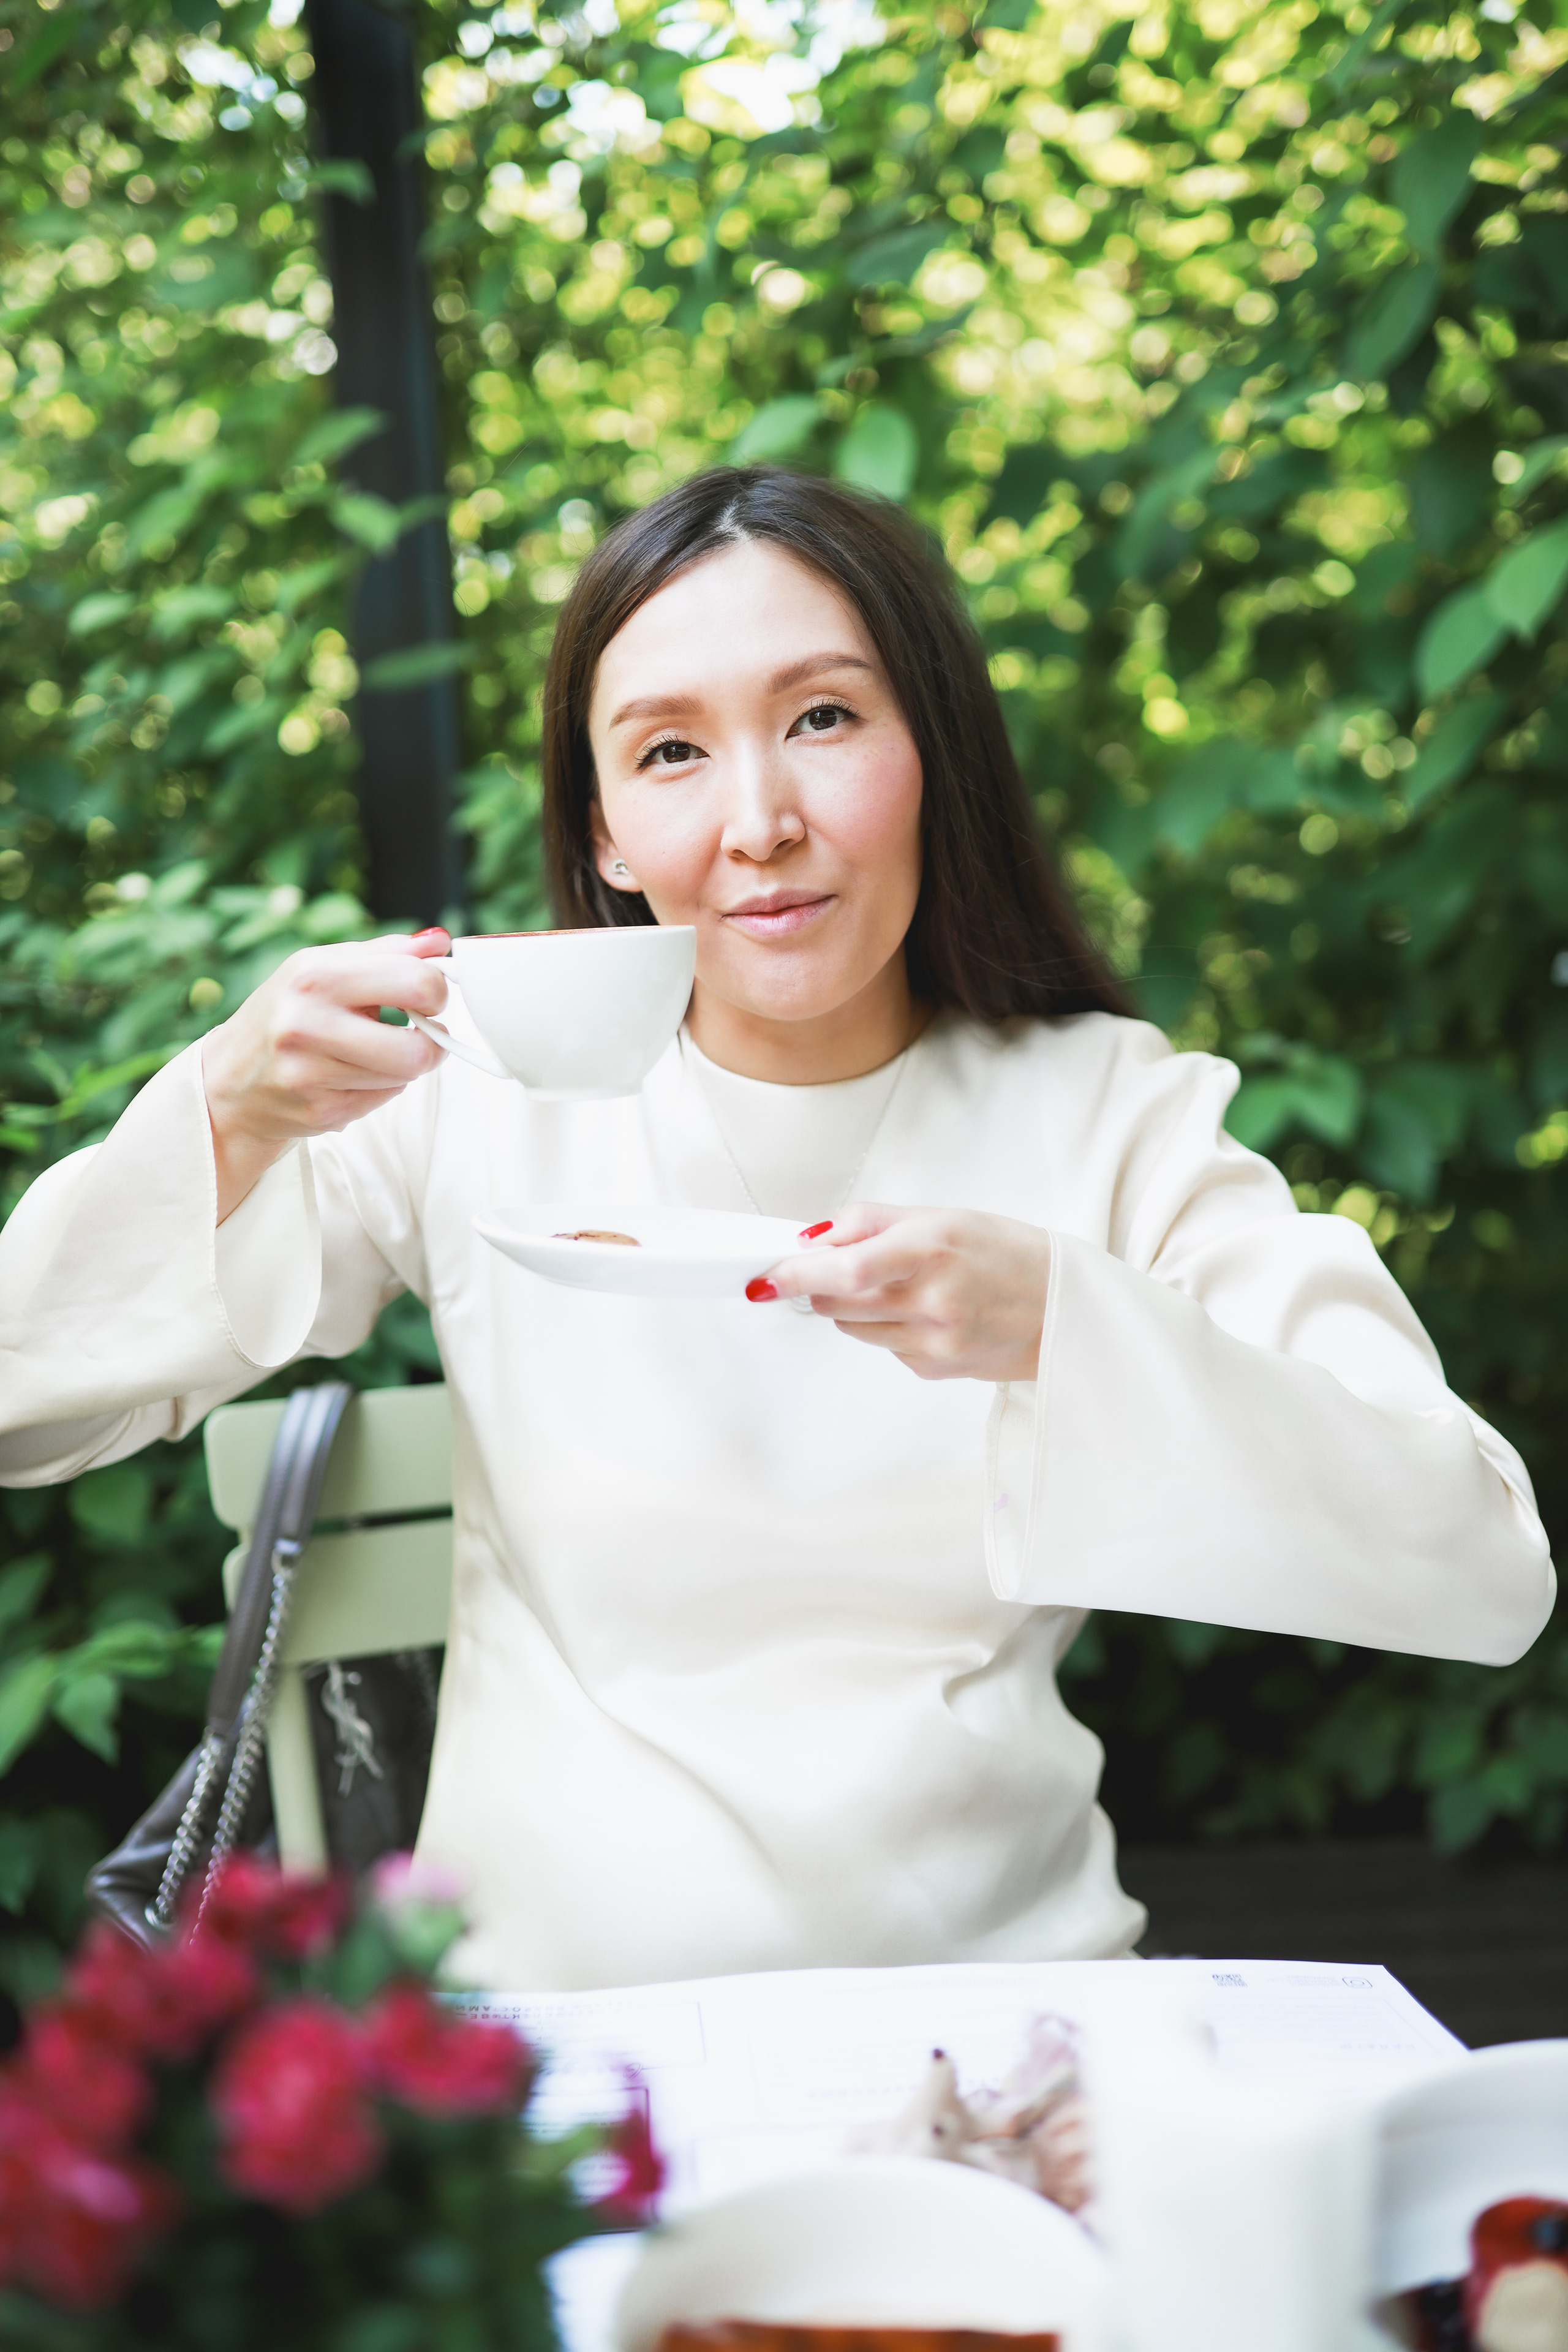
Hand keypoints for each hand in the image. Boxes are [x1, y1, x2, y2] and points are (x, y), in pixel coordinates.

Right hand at [200, 928, 451, 1221]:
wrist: (231, 1077)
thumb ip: (388, 952)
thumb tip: (441, 941)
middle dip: (430, 1042)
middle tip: (416, 1032)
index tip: (427, 997)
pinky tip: (350, 1075)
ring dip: (401, 1065)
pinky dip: (379, 1088)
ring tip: (371, 1051)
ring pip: (404, 1077)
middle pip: (419, 1050)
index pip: (418, 985)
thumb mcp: (327, 966)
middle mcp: (306, 1024)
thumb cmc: (288, 1011)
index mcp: (315, 975)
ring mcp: (309, 1074)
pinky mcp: (319, 1112)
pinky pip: (383, 1099)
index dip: (437, 993)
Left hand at [751, 1204, 1050, 1384]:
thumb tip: (814, 1237)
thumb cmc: (1010, 1254)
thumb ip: (873, 1221)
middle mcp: (932, 1301)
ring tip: (900, 1286)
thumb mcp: (945, 1216)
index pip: (846, 1271)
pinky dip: (889, 1327)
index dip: (796, 1275)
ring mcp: (933, 1342)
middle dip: (820, 1285)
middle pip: (835, 1304)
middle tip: (835, 1266)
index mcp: (934, 1249)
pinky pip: (884, 1346)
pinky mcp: (934, 1369)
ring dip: (855, 1307)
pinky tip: (928, 1312)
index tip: (764, 1275)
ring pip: (853, 1328)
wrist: (1068, 1311)